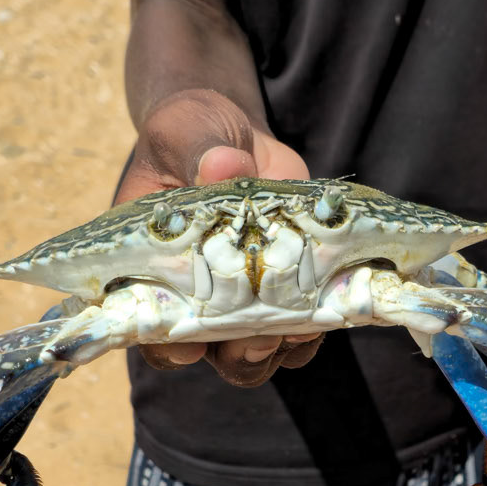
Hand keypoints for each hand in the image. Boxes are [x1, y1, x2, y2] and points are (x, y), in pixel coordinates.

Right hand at [118, 88, 323, 386]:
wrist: (235, 137)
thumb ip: (196, 151)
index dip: (170, 348)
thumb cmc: (190, 135)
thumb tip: (225, 165)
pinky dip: (321, 322)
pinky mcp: (288, 289)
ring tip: (306, 322)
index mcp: (152, 272)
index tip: (192, 344)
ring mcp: (244, 300)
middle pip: (214, 355)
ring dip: (284, 345)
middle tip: (264, 334)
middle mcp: (196, 300)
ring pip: (261, 352)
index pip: (151, 331)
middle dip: (241, 354)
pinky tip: (335, 299)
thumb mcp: (182, 130)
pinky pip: (304, 328)